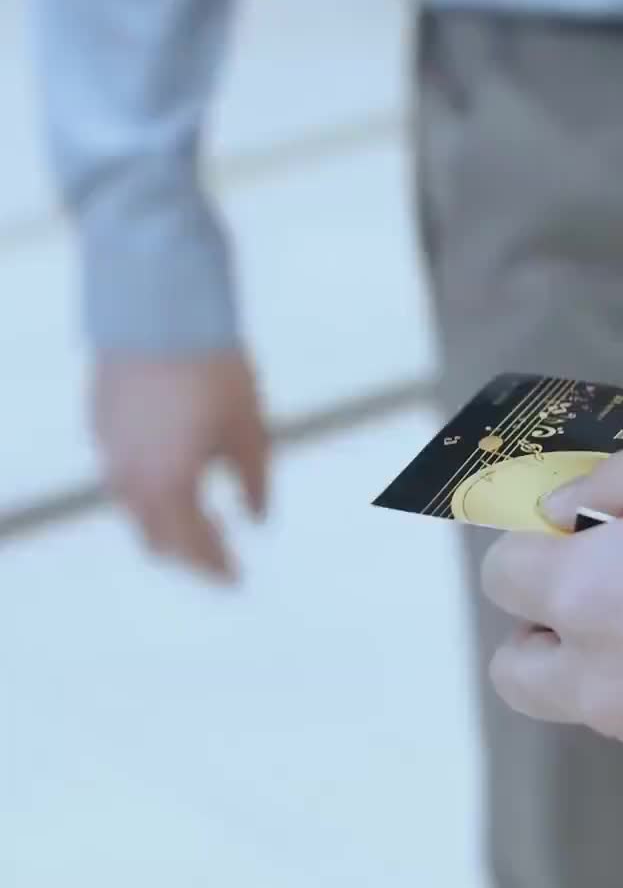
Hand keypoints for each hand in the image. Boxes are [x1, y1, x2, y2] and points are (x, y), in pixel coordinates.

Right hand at [92, 351, 269, 580]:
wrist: (157, 307)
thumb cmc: (213, 369)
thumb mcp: (249, 429)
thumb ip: (255, 482)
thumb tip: (259, 518)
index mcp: (171, 487)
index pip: (194, 549)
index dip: (216, 568)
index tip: (235, 580)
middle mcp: (131, 479)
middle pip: (157, 539)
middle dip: (189, 552)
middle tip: (218, 551)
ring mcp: (108, 451)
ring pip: (134, 507)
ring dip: (165, 520)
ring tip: (197, 511)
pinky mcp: (98, 423)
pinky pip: (120, 470)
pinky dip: (146, 483)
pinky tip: (170, 465)